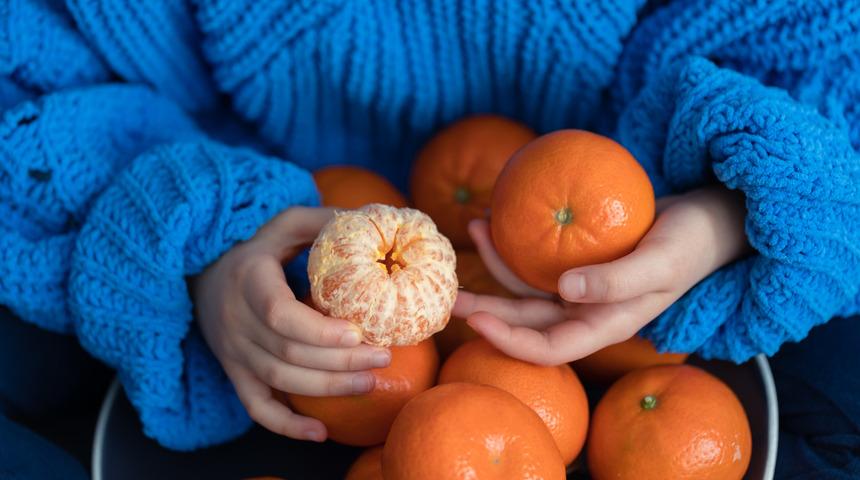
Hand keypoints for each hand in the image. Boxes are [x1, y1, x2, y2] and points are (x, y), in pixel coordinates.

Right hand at [193, 207, 391, 441]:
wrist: (202, 275)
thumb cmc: (255, 247)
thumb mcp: (283, 223)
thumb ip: (321, 221)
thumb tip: (371, 222)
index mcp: (249, 281)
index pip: (280, 315)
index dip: (319, 330)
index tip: (358, 331)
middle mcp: (236, 321)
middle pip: (289, 353)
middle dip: (340, 360)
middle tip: (382, 357)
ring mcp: (233, 352)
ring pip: (280, 380)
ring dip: (327, 388)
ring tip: (369, 382)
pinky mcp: (234, 373)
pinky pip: (256, 407)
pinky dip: (286, 425)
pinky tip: (320, 433)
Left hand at [453, 186, 750, 365]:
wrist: (706, 220)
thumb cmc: (689, 243)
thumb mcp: (660, 262)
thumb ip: (616, 282)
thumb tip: (565, 290)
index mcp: (605, 325)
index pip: (549, 348)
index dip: (509, 341)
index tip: (475, 319)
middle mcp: (586, 312)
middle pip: (525, 321)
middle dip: (485, 309)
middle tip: (446, 292)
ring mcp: (580, 289)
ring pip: (526, 288)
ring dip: (495, 264)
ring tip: (473, 226)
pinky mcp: (578, 262)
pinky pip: (538, 259)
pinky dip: (516, 242)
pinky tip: (497, 216)